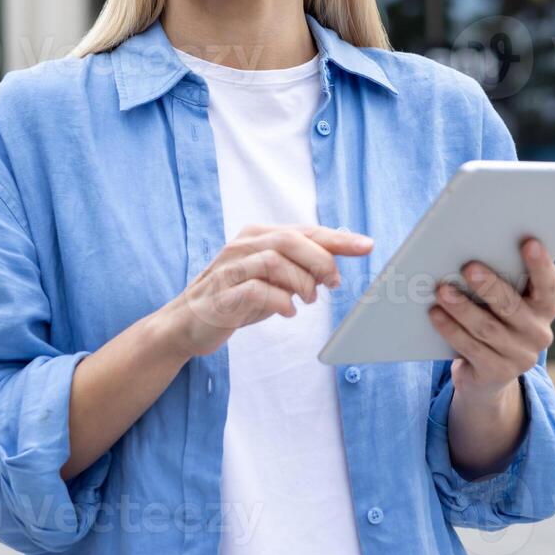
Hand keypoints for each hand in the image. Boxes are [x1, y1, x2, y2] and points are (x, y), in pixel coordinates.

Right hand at [160, 223, 372, 357]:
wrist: (186, 323)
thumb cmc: (234, 298)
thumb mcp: (271, 280)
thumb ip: (298, 268)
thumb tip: (335, 266)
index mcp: (258, 236)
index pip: (304, 230)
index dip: (338, 239)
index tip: (368, 246)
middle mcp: (243, 245)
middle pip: (291, 240)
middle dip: (320, 261)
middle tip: (333, 284)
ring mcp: (230, 268)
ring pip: (275, 261)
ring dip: (301, 283)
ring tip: (307, 300)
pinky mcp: (222, 294)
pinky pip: (257, 290)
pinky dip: (280, 301)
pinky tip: (287, 311)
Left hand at [427, 236, 554, 398]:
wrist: (487, 374)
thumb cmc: (494, 320)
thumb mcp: (503, 303)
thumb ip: (499, 282)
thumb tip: (469, 253)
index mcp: (545, 308)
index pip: (549, 285)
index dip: (540, 265)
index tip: (529, 242)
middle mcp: (539, 333)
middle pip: (512, 307)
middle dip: (489, 285)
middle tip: (468, 266)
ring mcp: (520, 357)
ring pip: (487, 328)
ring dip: (462, 307)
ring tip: (441, 290)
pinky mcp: (497, 373)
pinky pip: (471, 348)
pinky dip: (451, 329)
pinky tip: (435, 314)